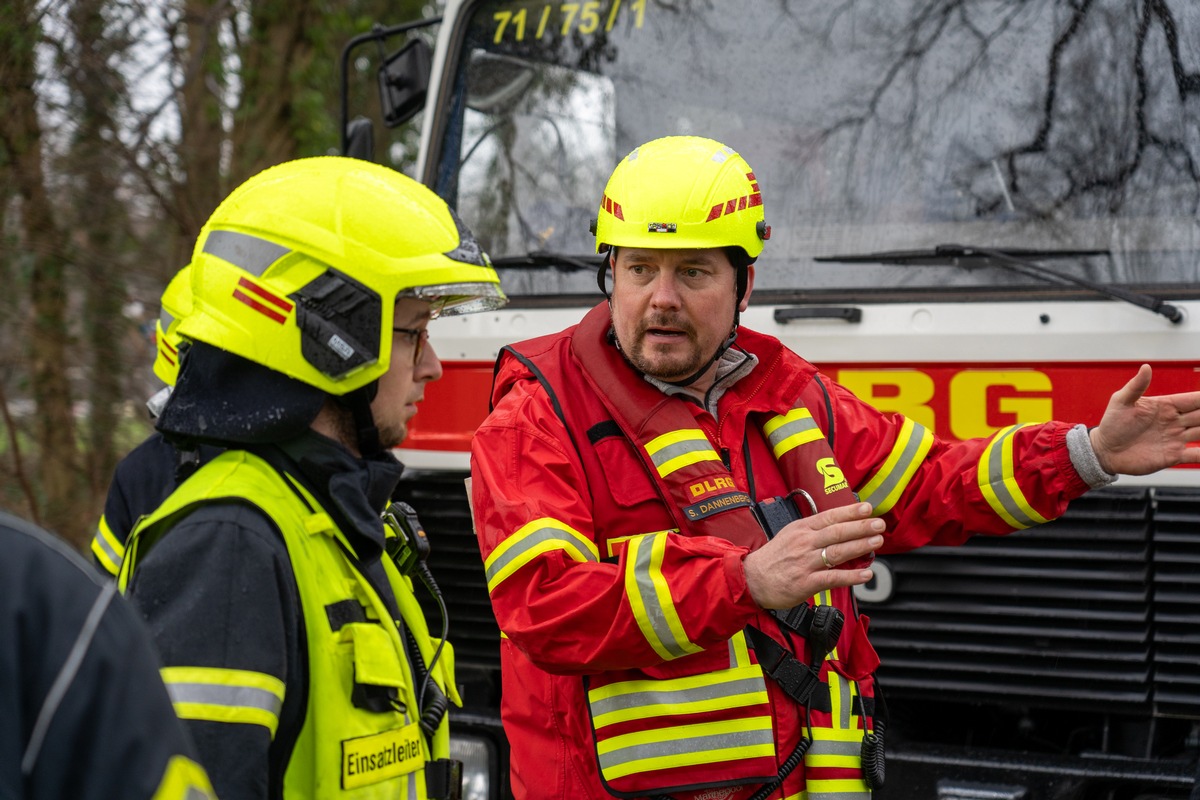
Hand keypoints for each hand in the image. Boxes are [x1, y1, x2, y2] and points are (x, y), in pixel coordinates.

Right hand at [743, 502, 882, 609]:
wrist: (752, 579)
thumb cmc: (774, 558)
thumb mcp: (790, 535)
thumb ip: (814, 532)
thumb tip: (841, 528)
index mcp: (801, 529)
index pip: (829, 517)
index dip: (850, 512)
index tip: (867, 508)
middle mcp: (804, 543)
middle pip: (837, 532)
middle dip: (861, 527)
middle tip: (879, 524)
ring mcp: (805, 562)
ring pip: (837, 552)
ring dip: (860, 546)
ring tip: (876, 542)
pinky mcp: (806, 582)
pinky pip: (833, 578)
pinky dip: (851, 576)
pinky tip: (865, 574)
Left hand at [1090, 364, 1199, 475]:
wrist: (1105, 450)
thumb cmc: (1112, 424)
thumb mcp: (1121, 402)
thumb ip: (1135, 386)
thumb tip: (1146, 367)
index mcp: (1166, 406)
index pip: (1194, 400)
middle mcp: (1175, 422)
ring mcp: (1175, 438)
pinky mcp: (1173, 455)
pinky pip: (1196, 454)